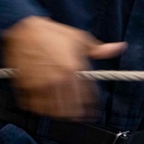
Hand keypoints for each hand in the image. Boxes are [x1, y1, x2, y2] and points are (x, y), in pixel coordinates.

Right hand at [3, 17, 125, 118]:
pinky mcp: (26, 85)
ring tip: (60, 113)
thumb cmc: (51, 32)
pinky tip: (43, 107)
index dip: (90, 108)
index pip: (86, 98)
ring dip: (57, 114)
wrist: (24, 28)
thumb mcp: (78, 38)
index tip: (91, 113)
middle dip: (74, 114)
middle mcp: (58, 79)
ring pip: (52, 111)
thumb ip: (99, 49)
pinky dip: (39, 109)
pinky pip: (34, 106)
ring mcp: (40, 84)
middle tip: (76, 116)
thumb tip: (119, 48)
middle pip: (70, 110)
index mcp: (73, 69)